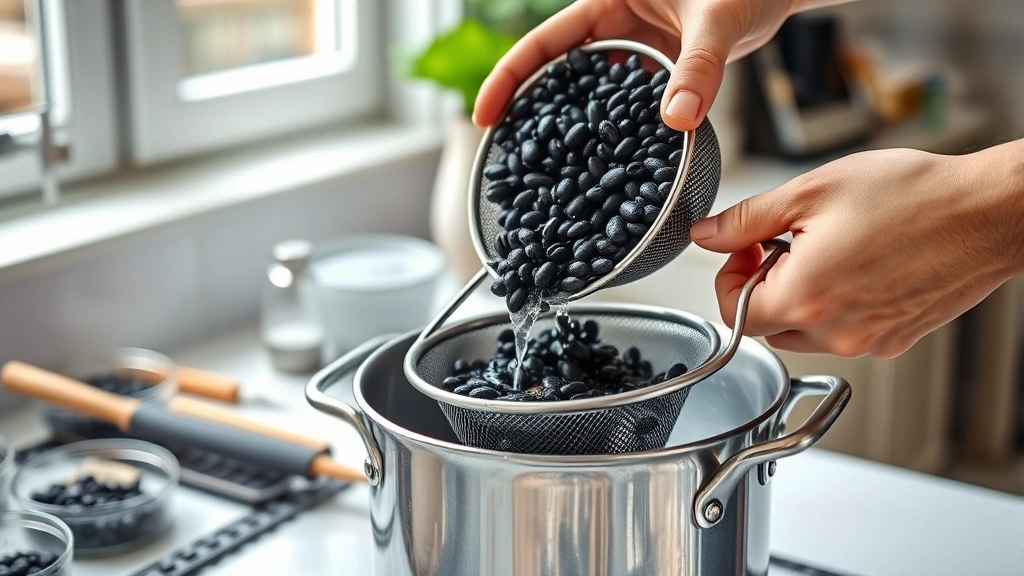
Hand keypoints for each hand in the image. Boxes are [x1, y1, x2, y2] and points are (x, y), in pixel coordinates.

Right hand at [473, 0, 852, 131]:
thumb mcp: (718, 20)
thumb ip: (698, 68)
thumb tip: (677, 119)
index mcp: (608, 0)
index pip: (544, 42)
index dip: (509, 77)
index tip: (485, 114)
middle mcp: (614, 24)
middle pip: (557, 72)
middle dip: (532, 110)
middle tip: (510, 153)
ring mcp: (635, 48)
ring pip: (591, 92)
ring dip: (576, 126)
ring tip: (553, 169)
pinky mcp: (657, 67)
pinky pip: (627, 103)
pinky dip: (619, 130)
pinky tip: (612, 159)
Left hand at [690, 142, 1023, 358]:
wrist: (987, 211)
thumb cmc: (912, 197)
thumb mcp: (810, 193)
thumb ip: (746, 220)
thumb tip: (706, 235)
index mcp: (805, 298)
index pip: (733, 313)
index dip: (730, 277)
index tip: (747, 249)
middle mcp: (835, 332)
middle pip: (767, 326)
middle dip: (764, 285)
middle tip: (785, 244)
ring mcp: (869, 341)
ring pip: (805, 332)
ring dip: (799, 297)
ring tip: (827, 250)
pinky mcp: (896, 339)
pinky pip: (846, 332)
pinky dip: (838, 305)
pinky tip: (860, 265)